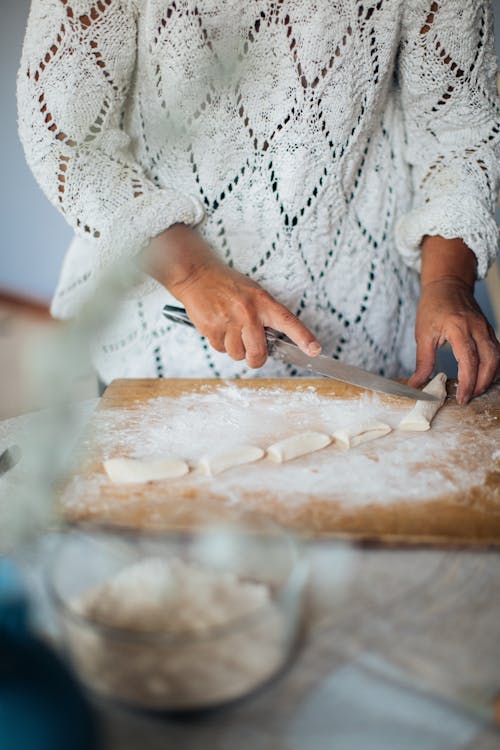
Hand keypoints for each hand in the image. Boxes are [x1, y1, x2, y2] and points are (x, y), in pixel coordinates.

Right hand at [143, 225, 320, 368]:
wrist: (197, 275)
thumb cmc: (227, 285)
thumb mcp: (253, 293)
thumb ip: (264, 315)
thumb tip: (272, 341)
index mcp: (263, 302)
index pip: (288, 322)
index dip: (303, 338)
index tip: (315, 350)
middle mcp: (248, 312)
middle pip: (258, 353)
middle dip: (256, 358)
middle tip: (253, 353)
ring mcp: (229, 321)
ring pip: (237, 354)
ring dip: (234, 349)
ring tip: (230, 330)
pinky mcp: (211, 329)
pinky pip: (220, 349)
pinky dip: (219, 343)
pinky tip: (217, 327)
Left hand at [409, 277, 499, 403]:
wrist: (447, 284)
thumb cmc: (433, 306)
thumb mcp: (423, 333)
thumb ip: (423, 361)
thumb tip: (416, 384)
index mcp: (458, 327)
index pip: (469, 360)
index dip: (467, 382)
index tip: (462, 397)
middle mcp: (477, 328)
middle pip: (489, 361)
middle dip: (481, 383)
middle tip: (468, 398)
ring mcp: (486, 328)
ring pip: (497, 357)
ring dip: (489, 377)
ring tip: (475, 390)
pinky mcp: (488, 330)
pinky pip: (496, 351)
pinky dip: (492, 367)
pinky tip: (483, 377)